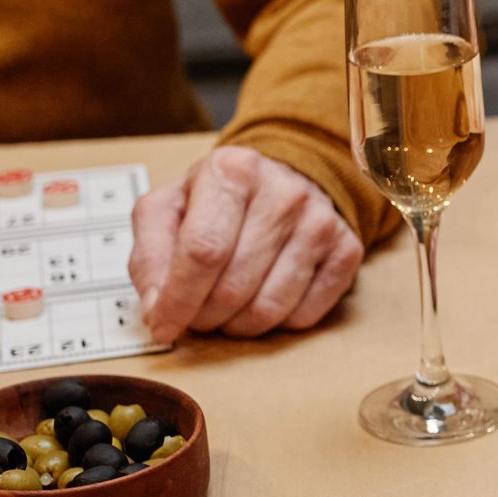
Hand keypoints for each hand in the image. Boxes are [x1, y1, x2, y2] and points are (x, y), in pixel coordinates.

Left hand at [129, 146, 363, 344]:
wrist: (284, 179)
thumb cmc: (219, 201)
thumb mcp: (168, 208)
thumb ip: (150, 255)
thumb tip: (157, 309)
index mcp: (232, 170)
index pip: (202, 251)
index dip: (178, 300)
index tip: (163, 326)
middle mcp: (283, 193)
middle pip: (234, 286)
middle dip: (205, 317)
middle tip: (196, 315)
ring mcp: (320, 222)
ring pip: (269, 308)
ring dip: (238, 325)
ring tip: (227, 310)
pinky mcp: (347, 250)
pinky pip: (305, 316)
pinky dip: (276, 323)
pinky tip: (263, 300)